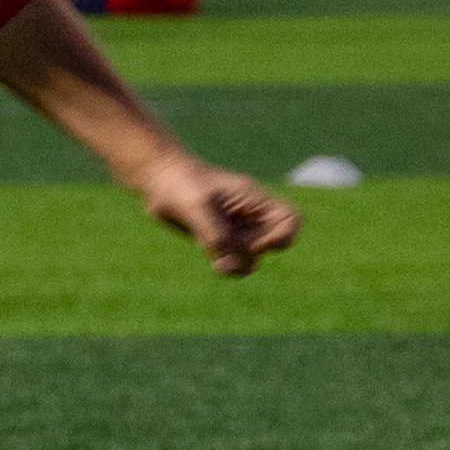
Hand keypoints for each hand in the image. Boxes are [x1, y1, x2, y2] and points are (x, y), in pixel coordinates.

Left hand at [135, 152, 299, 277]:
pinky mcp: (219, 241)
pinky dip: (227, 267)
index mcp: (254, 200)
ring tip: (218, 261)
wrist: (158, 181)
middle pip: (272, 245)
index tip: (253, 240)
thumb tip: (229, 267)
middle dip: (252, 252)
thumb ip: (217, 237)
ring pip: (252, 259)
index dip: (279, 237)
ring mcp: (236, 229)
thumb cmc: (181, 185)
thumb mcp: (199, 208)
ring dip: (239, 265)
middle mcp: (250, 215)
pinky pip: (234, 263)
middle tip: (225, 245)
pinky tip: (214, 261)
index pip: (291, 220)